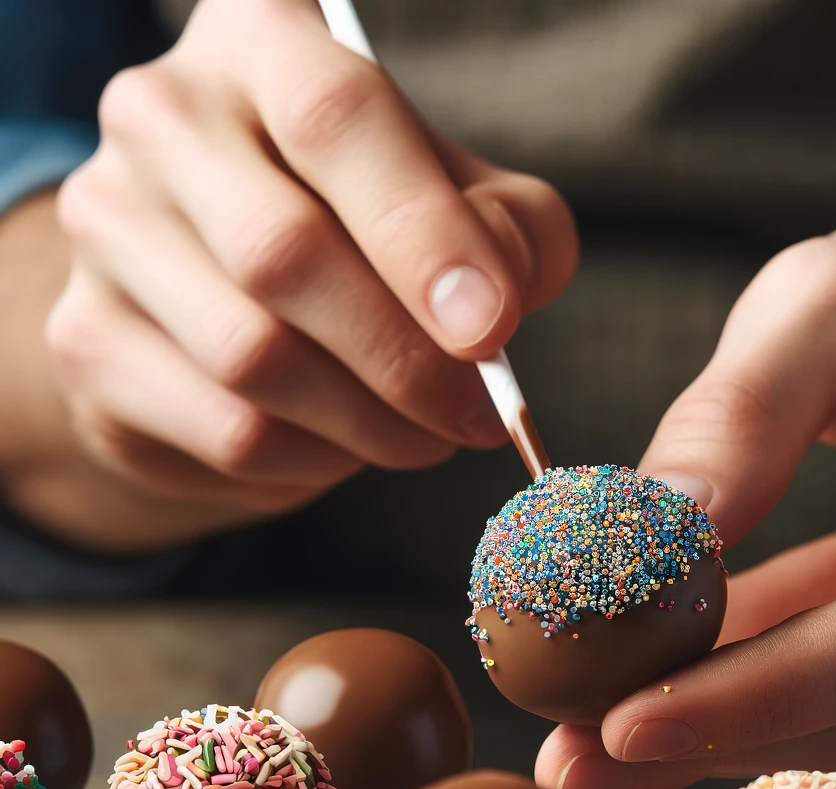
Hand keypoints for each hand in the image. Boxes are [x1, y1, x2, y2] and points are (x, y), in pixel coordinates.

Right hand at [44, 0, 575, 542]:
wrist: (231, 291)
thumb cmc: (367, 232)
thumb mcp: (459, 201)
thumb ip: (506, 231)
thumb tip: (491, 309)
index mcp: (265, 43)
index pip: (335, 119)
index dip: (424, 235)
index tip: (490, 330)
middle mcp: (163, 117)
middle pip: (284, 254)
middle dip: (408, 361)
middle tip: (476, 414)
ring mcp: (108, 228)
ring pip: (254, 360)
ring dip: (371, 425)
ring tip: (423, 433)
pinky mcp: (90, 341)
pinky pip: (228, 431)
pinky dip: (313, 460)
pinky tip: (343, 443)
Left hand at [537, 203, 835, 788]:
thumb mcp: (833, 300)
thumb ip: (748, 410)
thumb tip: (660, 533)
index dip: (758, 695)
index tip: (622, 721)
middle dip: (714, 740)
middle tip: (575, 766)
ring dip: (722, 726)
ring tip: (595, 732)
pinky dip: (755, 674)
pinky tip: (665, 669)